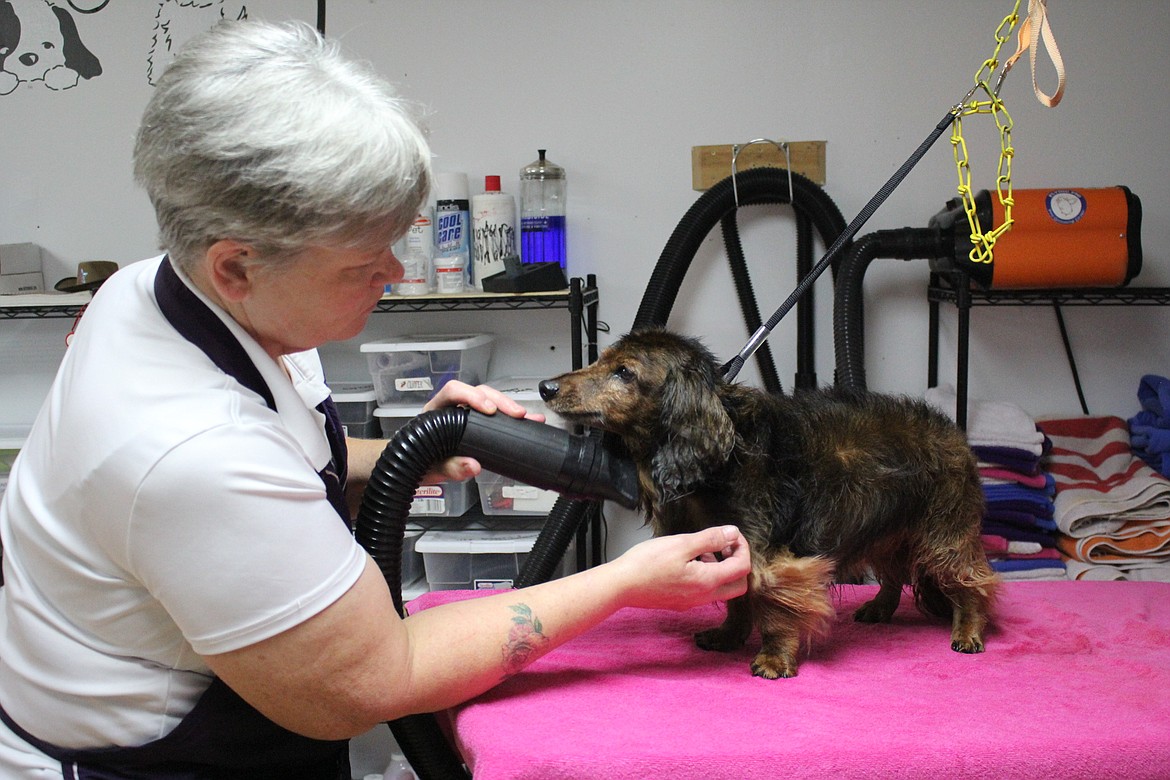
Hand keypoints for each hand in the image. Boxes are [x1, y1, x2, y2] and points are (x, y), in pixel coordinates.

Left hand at [420, 380, 545, 482]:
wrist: (417, 472)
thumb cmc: (420, 464)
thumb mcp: (432, 469)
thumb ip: (449, 468)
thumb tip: (472, 465)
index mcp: (435, 412)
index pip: (453, 391)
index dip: (472, 395)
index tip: (489, 409)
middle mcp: (450, 409)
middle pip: (478, 393)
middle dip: (500, 401)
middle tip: (516, 414)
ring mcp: (464, 417)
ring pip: (489, 402)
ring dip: (508, 408)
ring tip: (526, 418)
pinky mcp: (476, 427)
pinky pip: (494, 417)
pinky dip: (509, 420)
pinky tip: (525, 422)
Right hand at [612, 526, 750, 610]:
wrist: (621, 586)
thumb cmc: (646, 563)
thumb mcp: (681, 543)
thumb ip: (711, 539)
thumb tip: (732, 533)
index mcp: (707, 581)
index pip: (743, 568)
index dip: (742, 548)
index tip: (731, 535)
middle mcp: (703, 596)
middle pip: (738, 585)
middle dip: (737, 563)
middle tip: (723, 545)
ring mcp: (691, 602)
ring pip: (720, 589)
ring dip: (720, 569)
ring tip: (700, 551)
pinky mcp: (680, 602)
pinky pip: (703, 592)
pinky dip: (705, 576)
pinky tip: (686, 563)